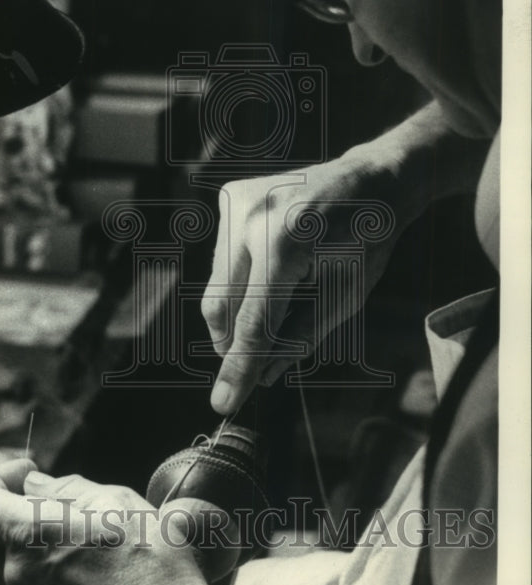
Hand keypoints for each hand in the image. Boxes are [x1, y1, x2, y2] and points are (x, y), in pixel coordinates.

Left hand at [0, 459, 237, 584]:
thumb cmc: (151, 565)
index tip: (29, 474)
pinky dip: (73, 578)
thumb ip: (65, 488)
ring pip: (39, 560)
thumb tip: (33, 485)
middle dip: (53, 515)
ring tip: (116, 550)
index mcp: (30, 536)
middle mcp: (20, 576)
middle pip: (20, 529)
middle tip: (101, 514)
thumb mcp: (117, 501)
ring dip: (66, 547)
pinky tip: (113, 580)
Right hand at [202, 103, 489, 415]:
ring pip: (216, 283)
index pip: (253, 323)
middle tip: (249, 364)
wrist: (369, 181)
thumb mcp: (344, 298)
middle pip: (223, 306)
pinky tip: (272, 264)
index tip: (223, 403)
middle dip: (233, 342)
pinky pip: (221, 257)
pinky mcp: (230, 196)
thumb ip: (299, 338)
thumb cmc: (364, 242)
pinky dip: (239, 276)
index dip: (239, 368)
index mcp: (286, 244)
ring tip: (281, 295)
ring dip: (239, 306)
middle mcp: (252, 219)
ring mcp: (236, 203)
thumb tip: (263, 376)